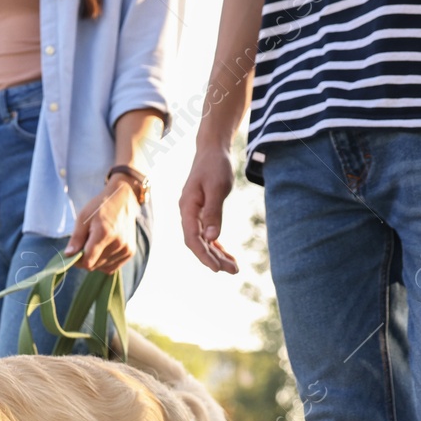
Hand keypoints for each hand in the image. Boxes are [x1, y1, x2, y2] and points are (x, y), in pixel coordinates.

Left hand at [65, 178, 139, 272]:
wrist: (122, 200)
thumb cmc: (99, 208)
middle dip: (86, 259)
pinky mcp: (130, 252)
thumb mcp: (83, 218)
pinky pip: (112, 268)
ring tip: (97, 244)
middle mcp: (118, 243)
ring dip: (96, 260)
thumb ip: (76, 238)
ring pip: (102, 268)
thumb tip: (68, 255)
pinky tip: (104, 249)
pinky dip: (105, 263)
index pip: (88, 261)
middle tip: (86, 243)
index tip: (75, 251)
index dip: (78, 260)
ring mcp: (126, 248)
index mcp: (104, 233)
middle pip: (94, 265)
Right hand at [180, 142, 239, 272]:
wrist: (212, 150)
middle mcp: (187, 214)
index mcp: (187, 208)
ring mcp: (194, 214)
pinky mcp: (202, 212)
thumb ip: (213, 212)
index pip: (192, 239)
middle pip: (198, 243)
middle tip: (233, 271)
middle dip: (214, 258)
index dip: (204, 255)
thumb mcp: (217, 187)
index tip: (217, 268)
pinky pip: (207, 233)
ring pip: (203, 240)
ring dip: (217, 254)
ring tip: (234, 267)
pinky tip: (227, 254)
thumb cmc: (215, 165)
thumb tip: (211, 237)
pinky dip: (217, 244)